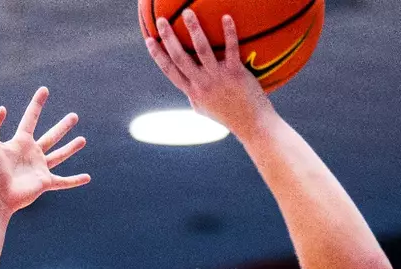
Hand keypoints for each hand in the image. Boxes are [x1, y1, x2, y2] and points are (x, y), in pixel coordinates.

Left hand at [0, 88, 88, 212]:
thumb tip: (3, 108)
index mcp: (21, 142)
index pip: (30, 118)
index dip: (37, 104)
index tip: (44, 90)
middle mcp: (32, 154)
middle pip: (51, 136)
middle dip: (63, 126)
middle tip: (74, 116)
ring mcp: (40, 168)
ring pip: (59, 155)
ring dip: (71, 148)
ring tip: (83, 140)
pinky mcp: (45, 182)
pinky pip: (63, 182)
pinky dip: (75, 180)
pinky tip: (87, 178)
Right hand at [146, 11, 274, 140]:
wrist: (251, 124)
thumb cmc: (227, 114)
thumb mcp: (204, 108)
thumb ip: (193, 95)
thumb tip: (185, 84)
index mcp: (192, 92)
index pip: (169, 71)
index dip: (157, 55)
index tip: (149, 39)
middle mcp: (202, 84)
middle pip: (180, 57)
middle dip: (169, 37)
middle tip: (162, 20)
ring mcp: (218, 78)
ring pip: (202, 50)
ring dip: (194, 29)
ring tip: (187, 12)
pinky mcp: (236, 73)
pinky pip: (231, 49)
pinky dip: (229, 32)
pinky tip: (226, 16)